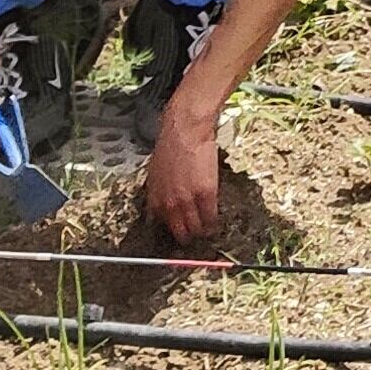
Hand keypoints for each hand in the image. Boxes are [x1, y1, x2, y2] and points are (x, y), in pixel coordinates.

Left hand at [143, 100, 224, 244]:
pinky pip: (210, 217)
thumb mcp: (155, 174)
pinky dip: (213, 223)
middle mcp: (169, 204)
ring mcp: (188, 201)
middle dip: (187, 237)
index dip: (172, 231)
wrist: (185, 131)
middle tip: (193, 238)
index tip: (178, 233)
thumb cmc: (170, 146)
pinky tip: (215, 225)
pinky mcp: (206, 194)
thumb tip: (159, 207)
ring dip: (201, 233)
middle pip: (180, 232)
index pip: (162, 226)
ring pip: (196, 228)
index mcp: (155, 200)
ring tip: (206, 234)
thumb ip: (158, 193)